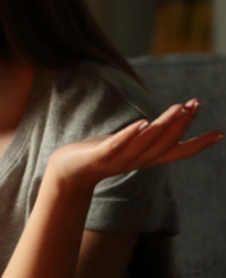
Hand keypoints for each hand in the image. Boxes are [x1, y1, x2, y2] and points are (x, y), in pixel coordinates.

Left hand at [47, 99, 223, 192]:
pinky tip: (142, 123)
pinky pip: (118, 145)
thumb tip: (162, 125)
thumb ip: (148, 138)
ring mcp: (118, 159)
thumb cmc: (100, 156)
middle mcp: (137, 160)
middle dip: (181, 124)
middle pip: (165, 143)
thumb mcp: (129, 146)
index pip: (176, 153)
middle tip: (194, 104)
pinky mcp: (100, 155)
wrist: (67, 173)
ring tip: (177, 108)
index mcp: (145, 158)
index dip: (197, 144)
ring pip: (146, 143)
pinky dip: (131, 135)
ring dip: (163, 126)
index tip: (219, 134)